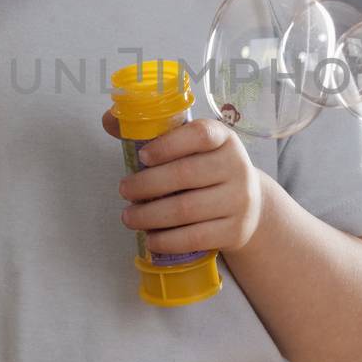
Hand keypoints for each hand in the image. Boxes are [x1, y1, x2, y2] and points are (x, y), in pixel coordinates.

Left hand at [101, 108, 264, 254]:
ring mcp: (238, 200)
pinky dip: (167, 240)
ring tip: (129, 217)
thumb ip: (153, 133)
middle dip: (146, 185)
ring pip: (186, 210)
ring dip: (149, 216)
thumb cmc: (208, 171)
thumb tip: (109, 120)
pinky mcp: (235, 230)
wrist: (251, 206)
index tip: (141, 156)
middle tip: (124, 190)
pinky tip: (151, 239)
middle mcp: (236, 166)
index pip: (200, 134)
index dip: (168, 144)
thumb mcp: (192, 148)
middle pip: (186, 174)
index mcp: (223, 139)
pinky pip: (195, 238)